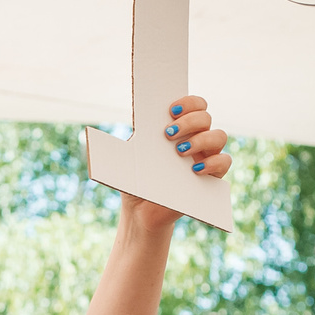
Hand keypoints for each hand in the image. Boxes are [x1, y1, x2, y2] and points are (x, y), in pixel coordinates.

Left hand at [120, 92, 229, 232]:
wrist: (141, 214)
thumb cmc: (133, 183)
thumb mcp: (122, 161)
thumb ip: (115, 145)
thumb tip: (89, 137)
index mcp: (177, 128)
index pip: (194, 103)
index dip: (188, 101)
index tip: (171, 109)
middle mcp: (195, 138)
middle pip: (206, 116)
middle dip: (190, 121)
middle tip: (168, 133)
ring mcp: (206, 157)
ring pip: (219, 135)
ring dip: (201, 139)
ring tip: (179, 152)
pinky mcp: (212, 178)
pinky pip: (224, 163)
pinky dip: (213, 163)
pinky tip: (194, 170)